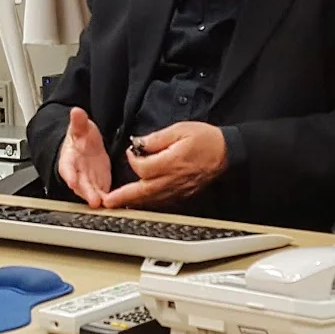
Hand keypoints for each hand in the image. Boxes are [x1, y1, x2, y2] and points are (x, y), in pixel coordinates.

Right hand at [57, 108, 111, 207]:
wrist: (85, 146)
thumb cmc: (80, 138)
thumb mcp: (80, 127)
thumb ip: (78, 121)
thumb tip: (76, 111)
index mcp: (68, 160)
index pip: (67, 168)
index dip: (69, 176)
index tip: (72, 182)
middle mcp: (77, 173)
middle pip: (80, 185)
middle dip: (87, 193)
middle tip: (94, 200)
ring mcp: (88, 180)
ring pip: (91, 192)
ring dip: (97, 199)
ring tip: (104, 204)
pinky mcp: (100, 185)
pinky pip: (103, 193)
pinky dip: (107, 199)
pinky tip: (114, 202)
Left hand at [102, 122, 227, 209]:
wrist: (227, 152)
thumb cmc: (206, 139)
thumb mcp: (180, 129)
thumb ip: (157, 138)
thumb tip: (139, 143)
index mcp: (171, 162)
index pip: (143, 167)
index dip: (133, 159)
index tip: (132, 151)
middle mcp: (173, 179)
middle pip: (142, 191)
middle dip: (123, 196)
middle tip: (107, 201)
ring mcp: (178, 190)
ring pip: (151, 200)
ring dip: (133, 202)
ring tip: (118, 203)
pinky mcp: (183, 194)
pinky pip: (162, 201)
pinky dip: (148, 202)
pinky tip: (140, 201)